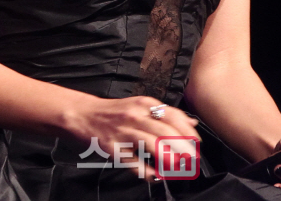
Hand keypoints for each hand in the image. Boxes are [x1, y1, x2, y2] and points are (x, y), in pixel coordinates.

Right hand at [71, 95, 200, 181]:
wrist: (83, 114)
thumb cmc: (114, 112)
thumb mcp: (139, 106)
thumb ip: (164, 114)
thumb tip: (191, 123)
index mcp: (144, 104)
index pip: (171, 115)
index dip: (187, 130)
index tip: (197, 143)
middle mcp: (135, 115)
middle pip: (164, 130)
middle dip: (182, 146)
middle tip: (193, 158)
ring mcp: (123, 131)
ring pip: (150, 143)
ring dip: (168, 156)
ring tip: (179, 167)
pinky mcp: (112, 147)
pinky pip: (132, 161)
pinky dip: (145, 171)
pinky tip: (155, 176)